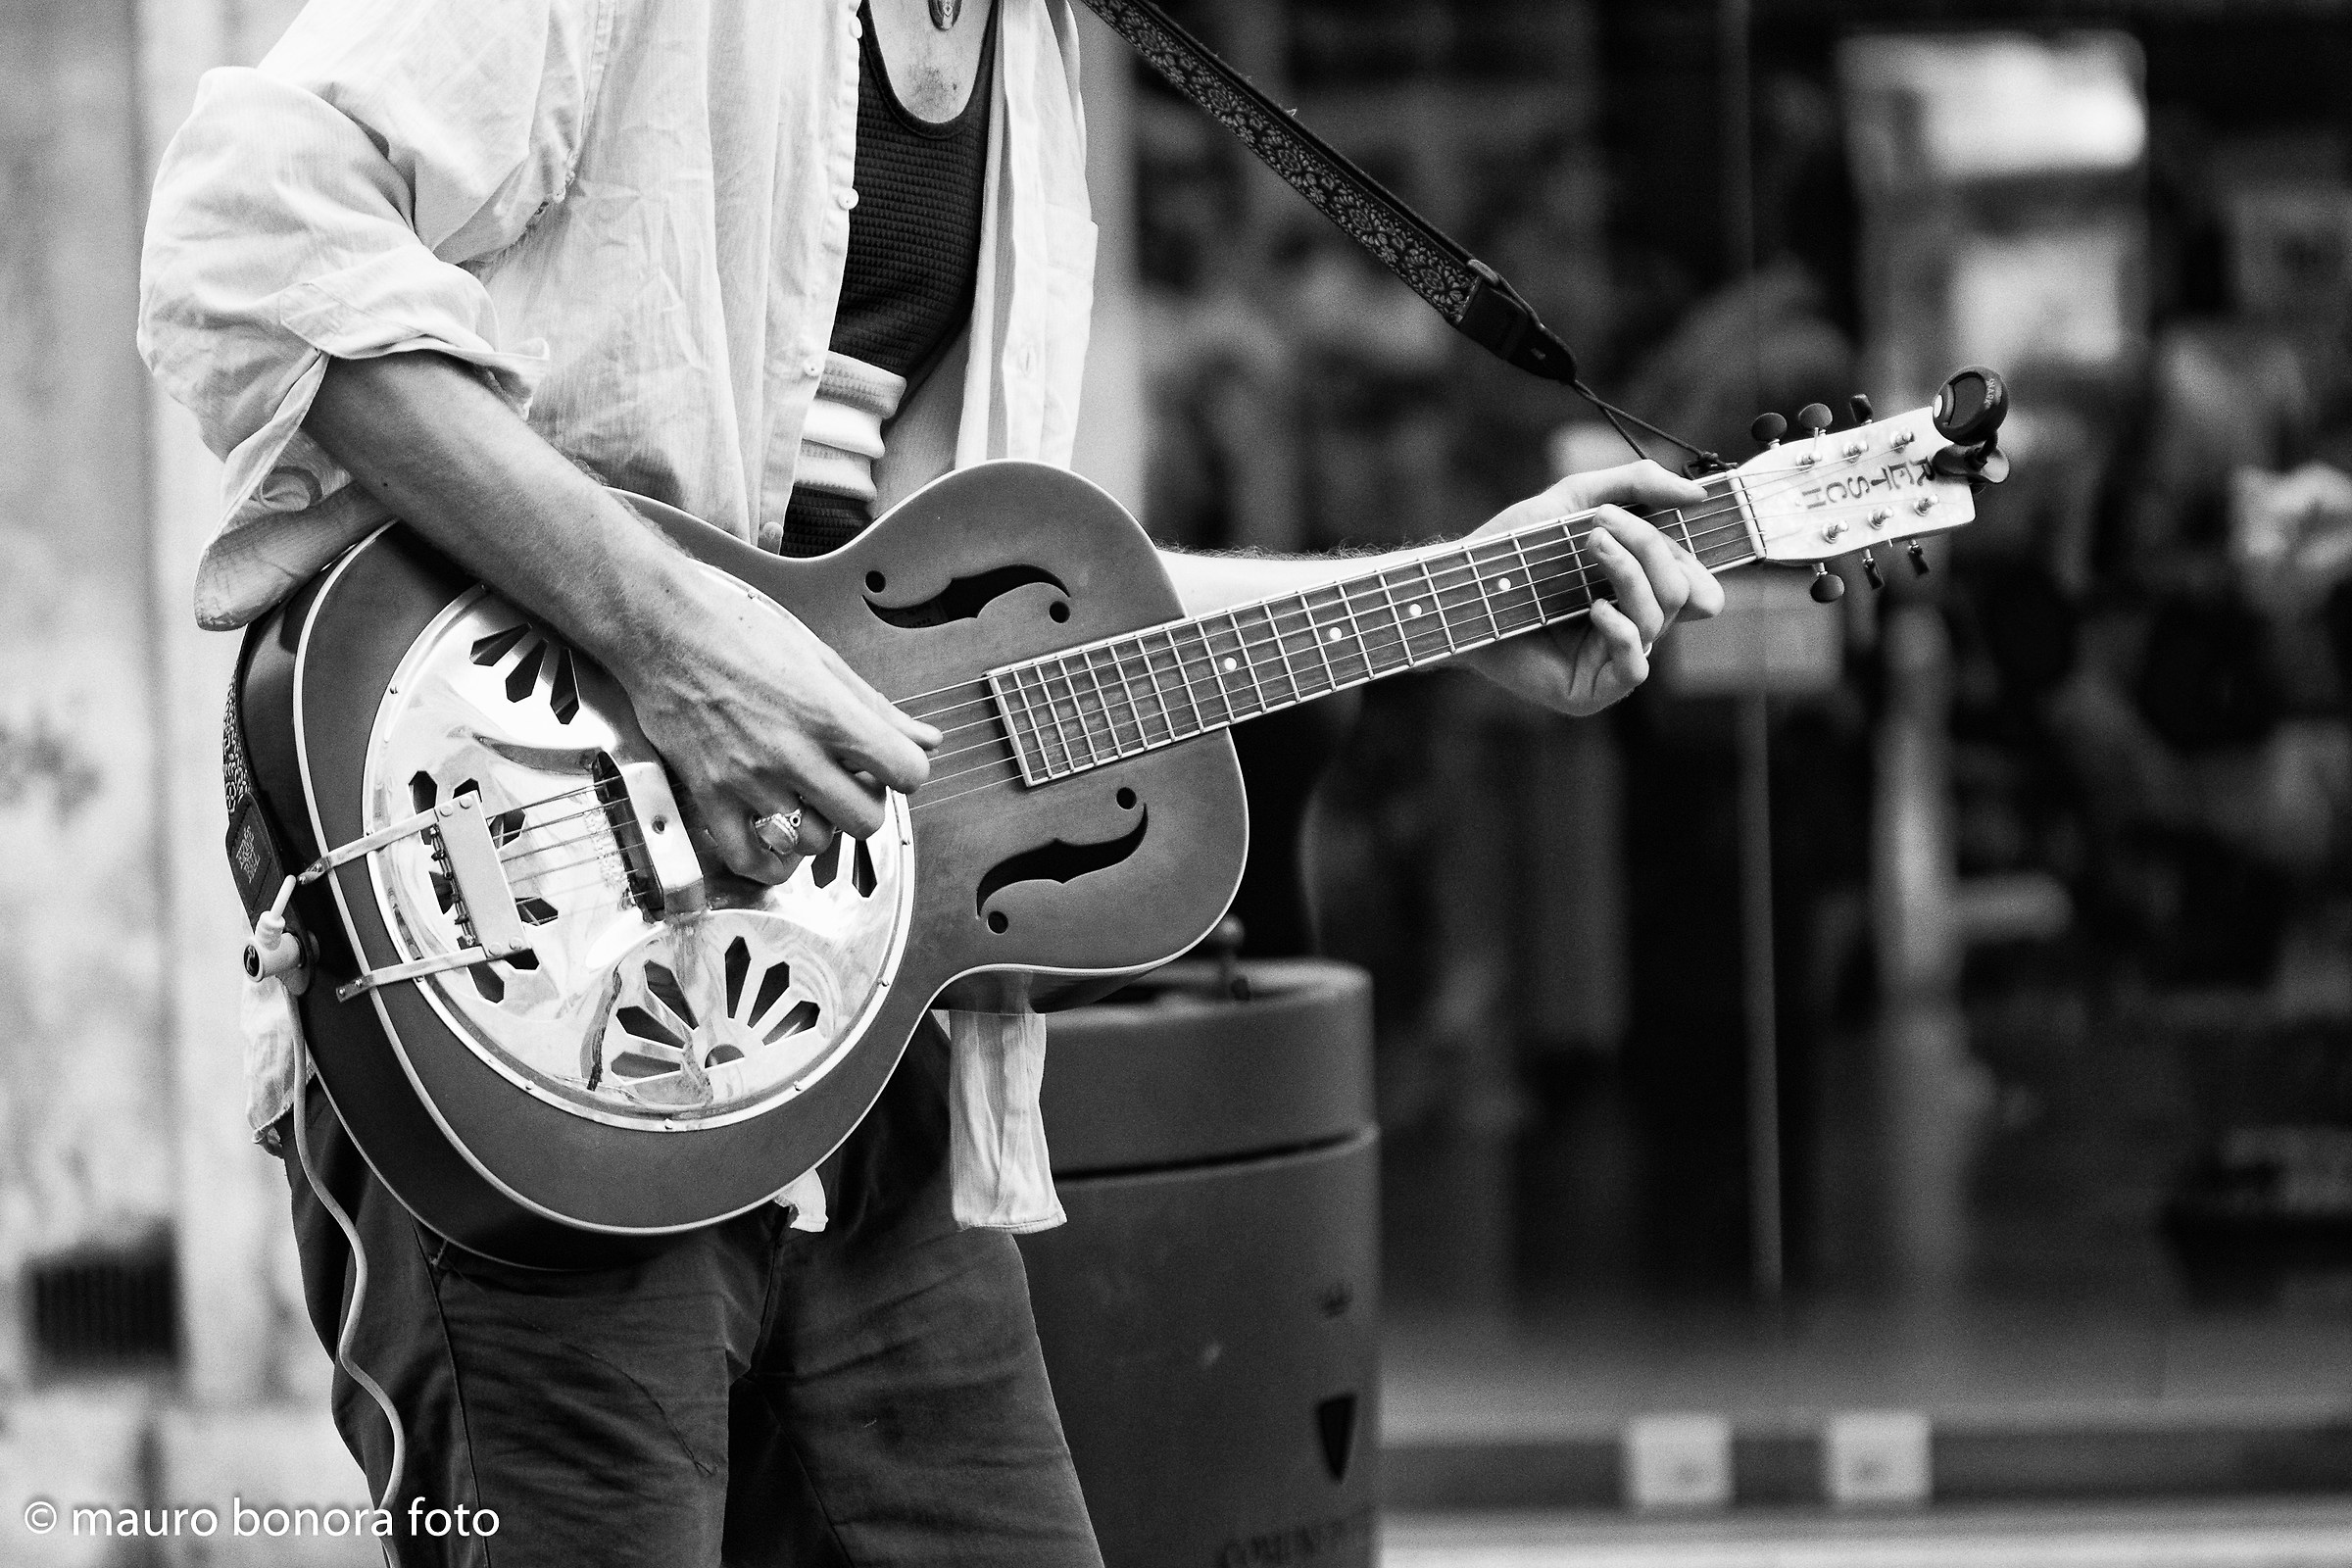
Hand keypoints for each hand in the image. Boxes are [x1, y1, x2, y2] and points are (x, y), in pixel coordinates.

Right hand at [613, 561, 939, 882]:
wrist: (664, 630)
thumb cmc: (739, 634)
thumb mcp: (821, 660)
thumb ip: (876, 707)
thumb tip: (926, 737)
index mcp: (828, 714)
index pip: (906, 771)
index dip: (905, 771)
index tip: (888, 765)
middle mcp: (792, 752)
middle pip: (865, 820)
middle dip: (865, 805)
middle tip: (848, 785)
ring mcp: (750, 779)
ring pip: (812, 842)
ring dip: (818, 827)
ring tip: (806, 800)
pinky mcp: (711, 795)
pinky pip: (749, 857)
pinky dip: (769, 862)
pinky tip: (775, 842)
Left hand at [1461, 458, 1723, 715]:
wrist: (1461, 588)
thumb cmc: (1513, 549)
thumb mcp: (1575, 500)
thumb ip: (1635, 485)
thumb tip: (1697, 494)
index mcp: (1637, 589)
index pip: (1695, 577)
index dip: (1688, 550)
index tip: (1669, 513)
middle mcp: (1632, 625)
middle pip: (1682, 591)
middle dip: (1650, 549)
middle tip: (1599, 524)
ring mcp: (1613, 660)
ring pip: (1659, 619)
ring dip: (1629, 573)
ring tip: (1591, 544)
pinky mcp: (1592, 690)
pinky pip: (1635, 666)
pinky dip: (1621, 630)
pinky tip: (1594, 609)